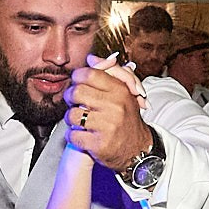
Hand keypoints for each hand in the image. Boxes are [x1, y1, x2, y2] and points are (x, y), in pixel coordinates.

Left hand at [65, 55, 148, 169]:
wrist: (138, 150)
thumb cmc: (127, 119)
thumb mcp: (123, 93)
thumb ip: (108, 73)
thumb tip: (90, 58)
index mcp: (120, 91)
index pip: (89, 74)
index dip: (78, 77)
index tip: (78, 84)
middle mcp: (115, 107)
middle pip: (77, 92)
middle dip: (71, 97)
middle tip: (74, 102)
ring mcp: (107, 126)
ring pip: (72, 115)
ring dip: (71, 118)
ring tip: (79, 120)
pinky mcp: (99, 145)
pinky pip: (73, 135)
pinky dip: (73, 136)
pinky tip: (81, 134)